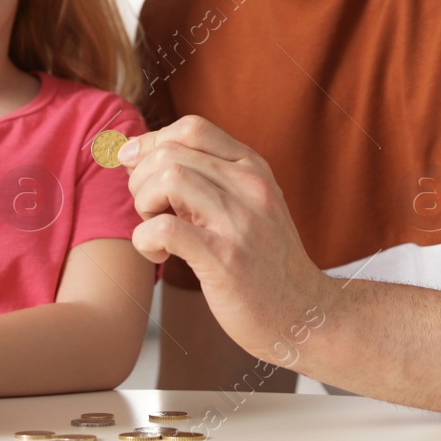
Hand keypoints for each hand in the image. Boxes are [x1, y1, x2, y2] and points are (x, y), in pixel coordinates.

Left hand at [124, 116, 333, 365]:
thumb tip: (136, 153)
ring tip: (156, 230)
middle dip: (142, 179)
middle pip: (170, 152)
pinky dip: (145, 239)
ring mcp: (239, 221)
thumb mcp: (246, 205)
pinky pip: (163, 229)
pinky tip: (158, 254)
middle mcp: (249, 186)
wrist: (304, 312)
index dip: (153, 141)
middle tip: (149, 209)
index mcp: (253, 168)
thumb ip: (203, 177)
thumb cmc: (264, 261)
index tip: (137, 167)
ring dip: (144, 204)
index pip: (192, 127)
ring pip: (166, 179)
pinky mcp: (224, 258)